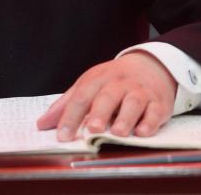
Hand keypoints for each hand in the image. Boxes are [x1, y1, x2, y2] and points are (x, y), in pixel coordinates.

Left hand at [36, 51, 175, 139]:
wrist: (150, 66)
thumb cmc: (113, 81)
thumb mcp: (88, 85)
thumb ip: (66, 105)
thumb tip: (42, 124)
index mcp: (97, 80)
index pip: (81, 97)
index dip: (70, 116)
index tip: (62, 135)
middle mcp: (118, 84)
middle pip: (107, 97)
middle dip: (99, 113)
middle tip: (92, 129)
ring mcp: (139, 92)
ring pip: (133, 102)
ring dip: (125, 118)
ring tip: (117, 132)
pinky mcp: (158, 102)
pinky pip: (155, 111)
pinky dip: (150, 122)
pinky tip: (143, 132)